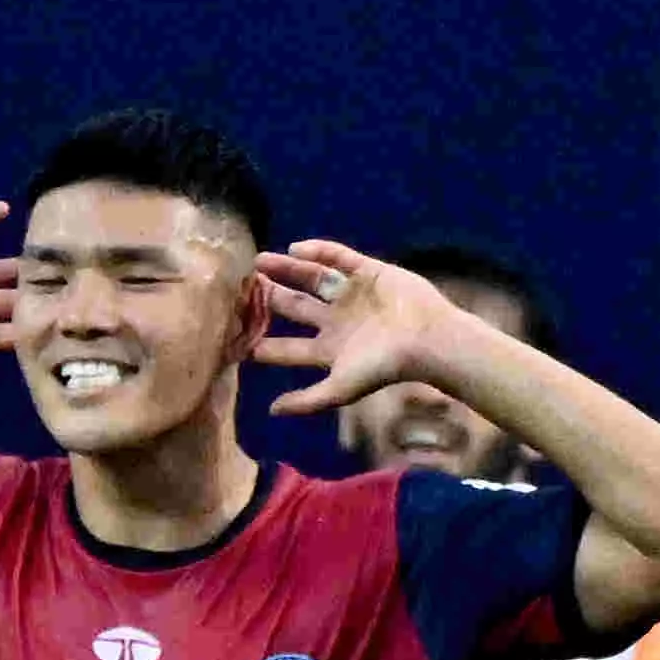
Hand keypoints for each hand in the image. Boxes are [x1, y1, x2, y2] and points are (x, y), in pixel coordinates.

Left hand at [251, 239, 495, 418]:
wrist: (424, 339)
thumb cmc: (383, 366)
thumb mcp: (339, 389)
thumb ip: (307, 401)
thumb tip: (271, 412)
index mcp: (330, 350)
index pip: (290, 347)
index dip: (264, 344)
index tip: (235, 338)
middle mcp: (337, 321)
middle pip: (295, 308)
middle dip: (269, 300)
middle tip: (240, 290)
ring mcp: (351, 295)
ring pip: (311, 279)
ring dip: (287, 270)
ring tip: (259, 262)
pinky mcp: (368, 271)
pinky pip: (338, 257)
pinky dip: (318, 251)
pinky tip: (294, 248)